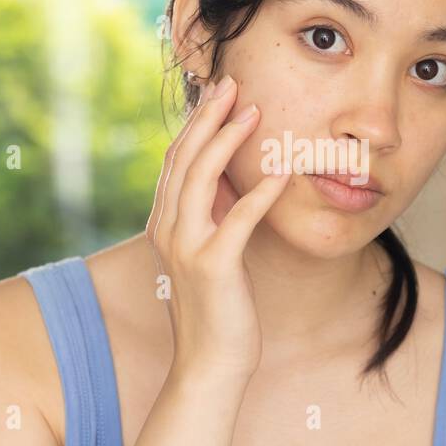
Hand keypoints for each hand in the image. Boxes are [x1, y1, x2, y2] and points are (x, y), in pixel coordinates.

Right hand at [145, 74, 291, 381]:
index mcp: (165, 222)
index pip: (176, 159)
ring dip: (228, 140)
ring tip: (253, 111)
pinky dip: (258, 192)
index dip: (197, 122)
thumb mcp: (210, 251)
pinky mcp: (214, 267)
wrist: (209, 362)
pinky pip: (237, 219)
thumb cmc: (217, 307)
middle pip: (184, 158)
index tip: (218, 92)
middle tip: (231, 83)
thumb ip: (213, 215)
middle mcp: (168, 229)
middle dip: (209, 117)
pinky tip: (279, 170)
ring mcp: (187, 247)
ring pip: (201, 178)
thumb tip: (233, 177)